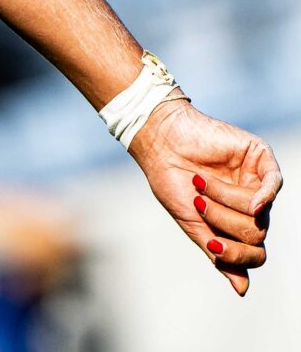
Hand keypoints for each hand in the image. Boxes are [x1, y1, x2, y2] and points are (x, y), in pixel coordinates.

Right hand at [128, 97, 281, 294]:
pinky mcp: (260, 158)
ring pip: (260, 212)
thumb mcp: (192, 223)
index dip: (237, 255)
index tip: (211, 243)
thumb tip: (243, 291)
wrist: (159, 143)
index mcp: (235, 224)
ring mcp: (258, 182)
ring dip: (225, 200)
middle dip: (222, 220)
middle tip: (198, 200)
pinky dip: (264, 197)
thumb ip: (217, 253)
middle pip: (255, 234)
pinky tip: (252, 202)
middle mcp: (251, 206)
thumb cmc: (170, 181)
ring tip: (200, 181)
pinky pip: (274, 185)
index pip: (255, 254)